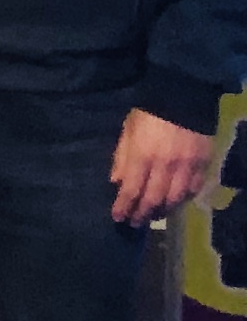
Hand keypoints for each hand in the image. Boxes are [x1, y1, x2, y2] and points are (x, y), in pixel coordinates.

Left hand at [113, 110, 216, 225]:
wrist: (182, 97)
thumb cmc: (148, 113)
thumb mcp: (127, 131)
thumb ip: (122, 157)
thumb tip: (116, 182)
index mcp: (142, 155)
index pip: (131, 190)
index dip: (123, 206)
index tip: (117, 218)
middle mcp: (164, 165)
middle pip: (153, 198)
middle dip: (142, 214)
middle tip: (135, 223)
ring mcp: (186, 166)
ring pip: (175, 198)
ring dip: (163, 210)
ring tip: (154, 215)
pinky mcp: (203, 163)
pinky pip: (194, 188)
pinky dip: (184, 198)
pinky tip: (176, 201)